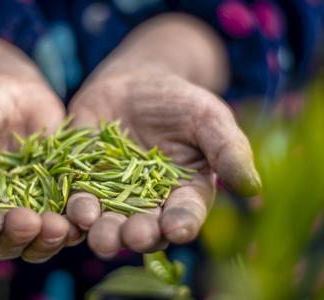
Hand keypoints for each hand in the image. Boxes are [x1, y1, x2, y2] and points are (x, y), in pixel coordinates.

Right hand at [0, 71, 84, 261]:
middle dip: (19, 238)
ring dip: (50, 238)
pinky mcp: (57, 196)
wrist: (10, 89)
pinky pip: (67, 216)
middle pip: (4, 243)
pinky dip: (76, 220)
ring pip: (37, 239)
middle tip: (34, 223)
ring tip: (63, 225)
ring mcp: (28, 208)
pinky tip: (86, 213)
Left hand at [67, 72, 260, 257]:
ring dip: (104, 232)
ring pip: (109, 221)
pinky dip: (76, 208)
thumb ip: (227, 150)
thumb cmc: (179, 101)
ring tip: (101, 236)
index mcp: (184, 193)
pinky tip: (76, 212)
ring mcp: (112, 194)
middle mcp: (148, 202)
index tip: (178, 229)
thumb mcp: (208, 118)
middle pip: (144, 226)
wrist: (135, 82)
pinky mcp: (82, 180)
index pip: (185, 214)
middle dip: (139, 234)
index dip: (182, 222)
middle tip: (134, 237)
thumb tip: (253, 188)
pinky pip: (78, 197)